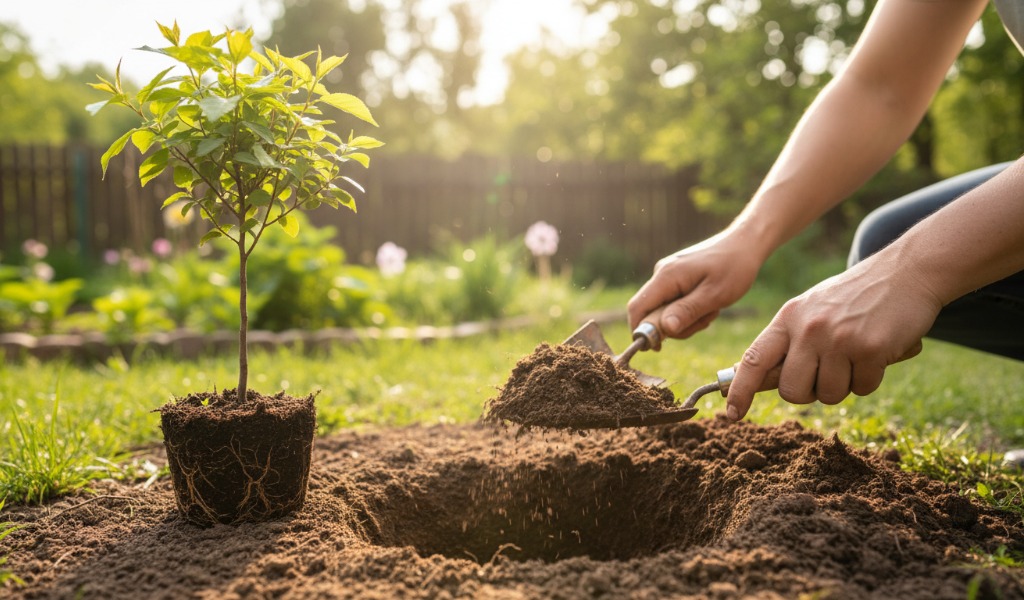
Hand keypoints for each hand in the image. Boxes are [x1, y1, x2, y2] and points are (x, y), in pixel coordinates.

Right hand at [628, 230, 763, 338]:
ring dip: (687, 319)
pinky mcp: (676, 278)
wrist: (745, 244)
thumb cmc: (734, 267)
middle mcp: (661, 274)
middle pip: (651, 313)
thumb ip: (687, 312)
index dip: (641, 331)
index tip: (658, 348)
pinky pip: (674, 303)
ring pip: (665, 311)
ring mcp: (668, 275)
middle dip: (674, 326)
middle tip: (705, 321)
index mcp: (666, 276)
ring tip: (712, 310)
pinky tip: (709, 304)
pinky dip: (690, 311)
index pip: (637, 307)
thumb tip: (664, 330)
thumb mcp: (714, 295)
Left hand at [725, 253, 939, 419]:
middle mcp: (808, 328)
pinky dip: (871, 378)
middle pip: (792, 391)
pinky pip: (863, 388)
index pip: (755, 359)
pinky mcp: (871, 349)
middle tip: (827, 371)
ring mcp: (839, 339)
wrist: (906, 272)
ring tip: (855, 355)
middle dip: (808, 392)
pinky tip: (877, 352)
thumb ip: (787, 342)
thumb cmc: (854, 298)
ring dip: (844, 385)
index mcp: (788, 318)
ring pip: (829, 395)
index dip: (740, 390)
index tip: (731, 414)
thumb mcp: (811, 310)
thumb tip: (756, 380)